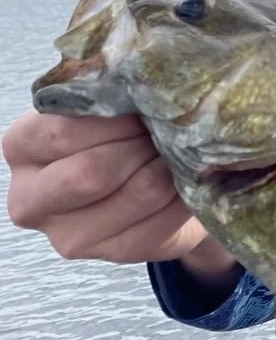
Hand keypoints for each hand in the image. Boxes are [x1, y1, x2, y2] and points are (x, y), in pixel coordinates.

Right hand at [3, 109, 220, 267]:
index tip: (144, 104)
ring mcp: (69, 235)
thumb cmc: (120, 134)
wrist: (151, 185)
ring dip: (169, 168)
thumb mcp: (104, 110)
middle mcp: (30, 198)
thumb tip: (140, 85)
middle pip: (91, 173)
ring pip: (136, 195)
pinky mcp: (113, 254)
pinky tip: (189, 182)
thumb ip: (107, 97)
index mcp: (22, 147)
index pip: (60, 133)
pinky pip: (160, 223)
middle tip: (168, 131)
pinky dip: (184, 197)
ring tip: (182, 151)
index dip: (112, 119)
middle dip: (141, 146)